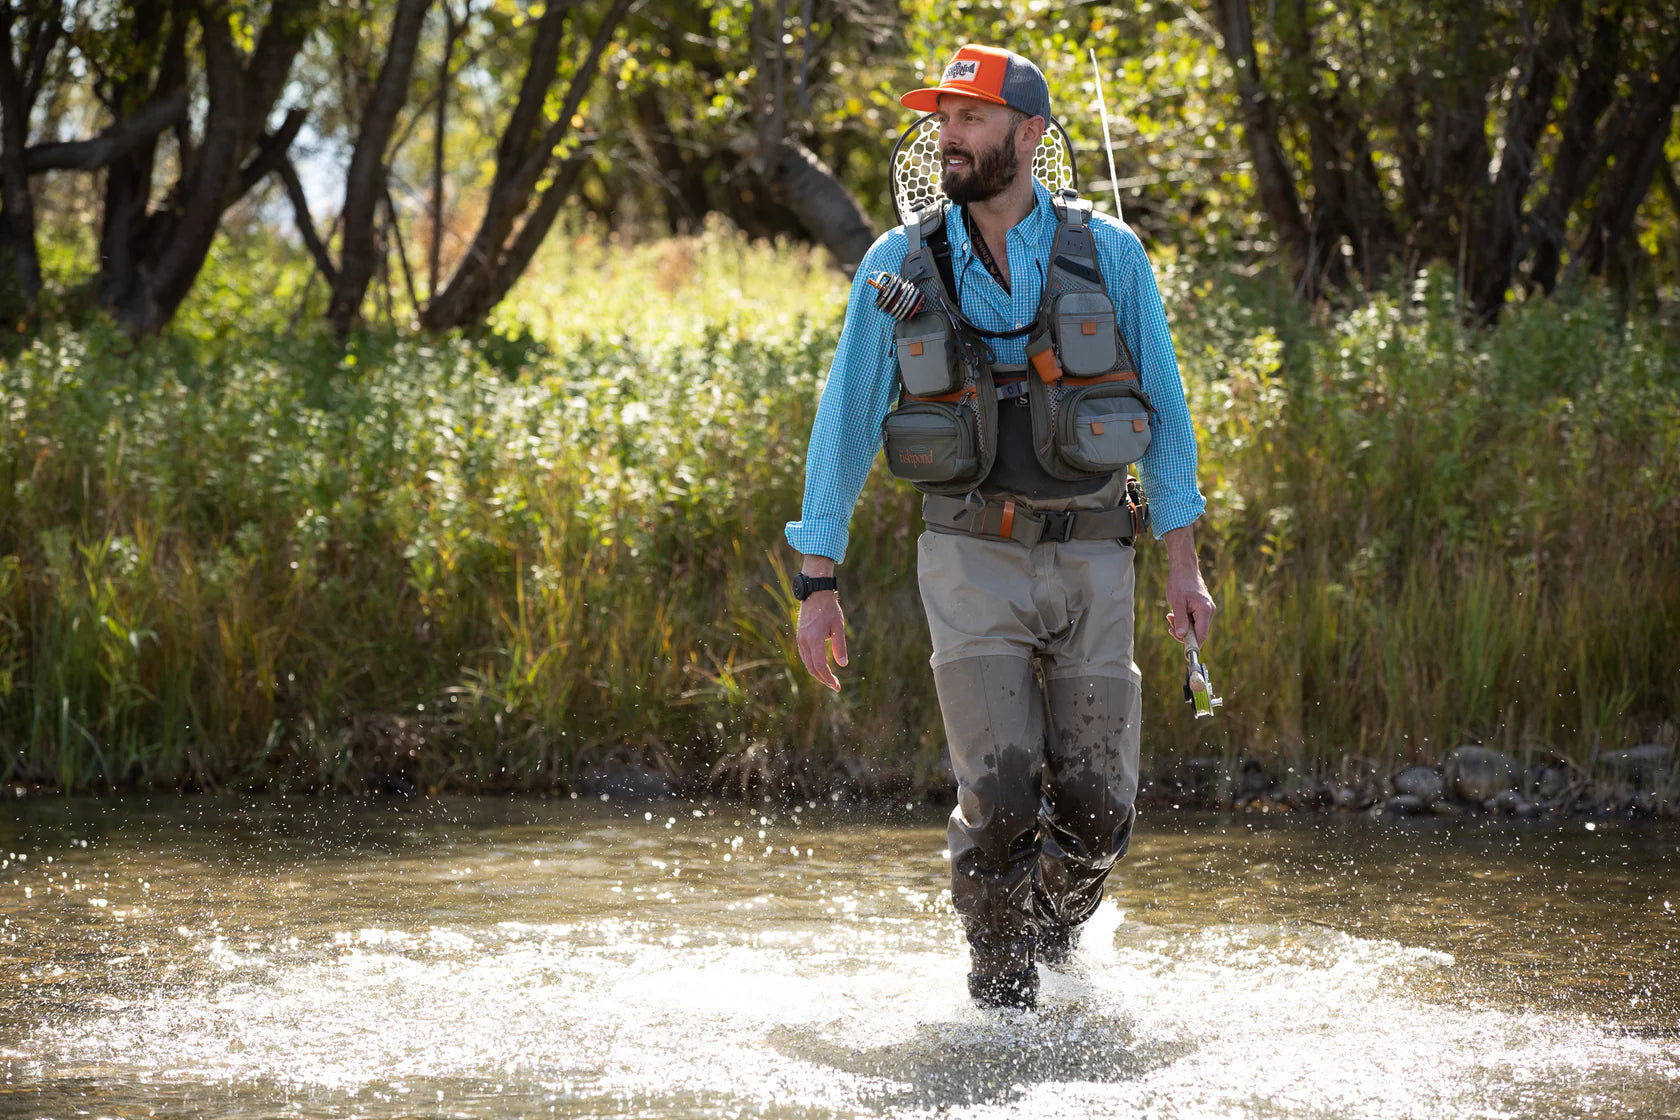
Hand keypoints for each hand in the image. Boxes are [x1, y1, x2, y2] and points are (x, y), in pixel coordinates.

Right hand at [796, 591, 847, 691]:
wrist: (814, 593)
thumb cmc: (829, 608)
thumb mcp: (838, 626)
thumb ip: (840, 646)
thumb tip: (843, 665)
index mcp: (814, 639)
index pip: (820, 665)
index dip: (828, 678)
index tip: (837, 686)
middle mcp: (804, 641)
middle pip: (812, 668)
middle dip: (823, 679)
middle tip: (835, 686)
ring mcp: (800, 639)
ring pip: (807, 663)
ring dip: (818, 674)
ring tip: (830, 679)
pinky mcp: (800, 637)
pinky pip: (805, 656)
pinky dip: (813, 665)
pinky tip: (822, 668)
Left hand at [1162, 525, 1214, 644]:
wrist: (1184, 568)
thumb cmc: (1180, 583)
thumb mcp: (1177, 603)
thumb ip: (1180, 620)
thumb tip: (1181, 636)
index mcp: (1205, 610)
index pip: (1202, 635)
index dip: (1193, 645)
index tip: (1183, 651)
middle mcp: (1209, 611)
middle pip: (1198, 633)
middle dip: (1183, 633)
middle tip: (1170, 625)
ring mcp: (1207, 610)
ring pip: (1195, 627)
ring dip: (1181, 626)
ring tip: (1170, 616)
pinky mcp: (1202, 609)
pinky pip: (1194, 620)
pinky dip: (1184, 620)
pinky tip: (1174, 614)